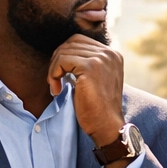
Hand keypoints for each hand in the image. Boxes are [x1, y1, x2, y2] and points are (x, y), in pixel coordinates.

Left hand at [48, 36, 124, 150]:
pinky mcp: (90, 67)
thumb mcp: (95, 80)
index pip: (80, 41)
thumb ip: (86, 64)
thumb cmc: (97, 108)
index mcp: (112, 54)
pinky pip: (62, 60)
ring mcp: (101, 59)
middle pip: (71, 43)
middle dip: (57, 61)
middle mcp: (109, 53)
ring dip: (54, 69)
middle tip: (54, 80)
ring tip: (55, 86)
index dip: (64, 55)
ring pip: (64, 51)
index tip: (61, 75)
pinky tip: (56, 90)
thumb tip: (62, 53)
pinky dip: (54, 74)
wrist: (107, 126)